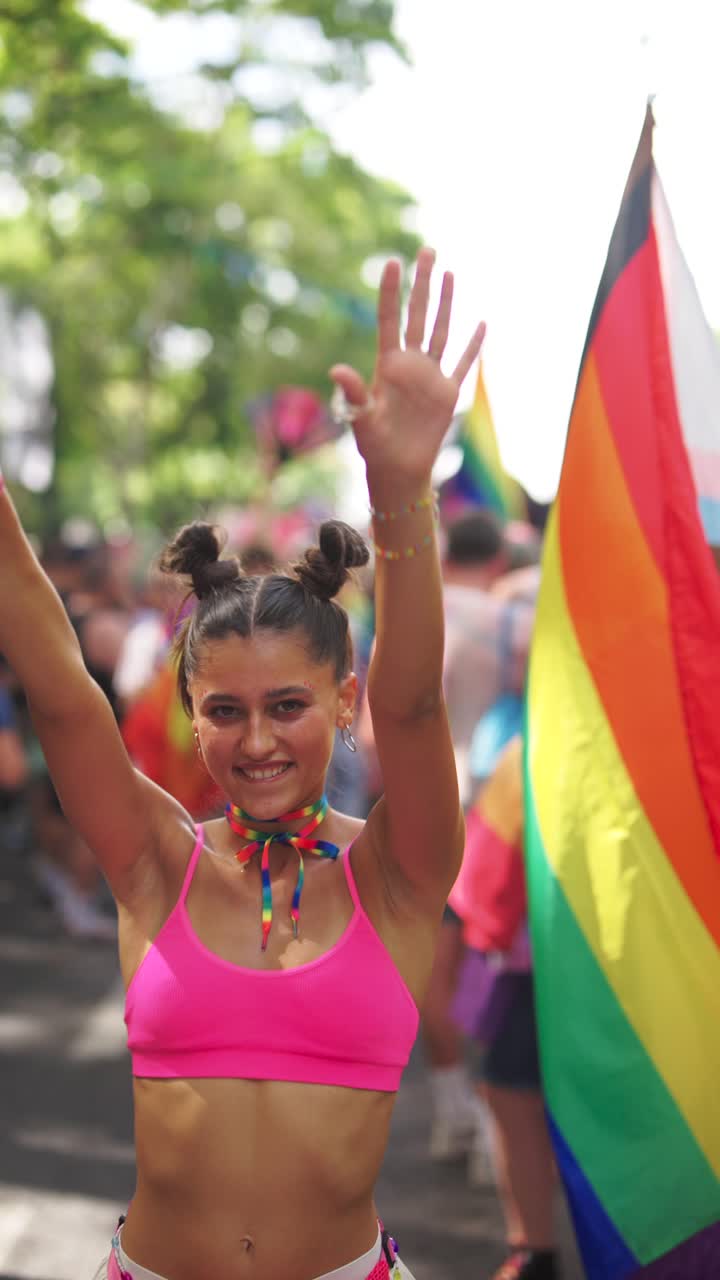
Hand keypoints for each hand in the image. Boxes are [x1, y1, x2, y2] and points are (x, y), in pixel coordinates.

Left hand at [330, 247, 484, 486]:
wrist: (398, 469)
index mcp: (387, 365)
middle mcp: (410, 364)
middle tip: (427, 250)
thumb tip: (336, 369)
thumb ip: (354, 392)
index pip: (388, 319)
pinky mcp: (448, 393)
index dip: (390, 291)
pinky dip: (472, 346)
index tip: (392, 261)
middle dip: (422, 283)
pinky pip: (463, 364)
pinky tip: (480, 324)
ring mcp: (430, 376)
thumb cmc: (374, 446)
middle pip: (418, 315)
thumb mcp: (361, 419)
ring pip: (441, 330)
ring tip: (450, 273)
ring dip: (446, 303)